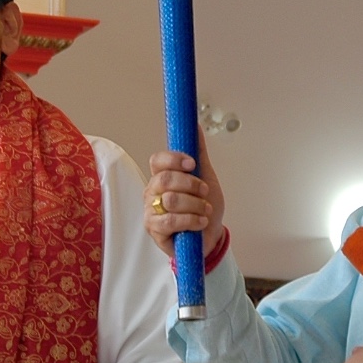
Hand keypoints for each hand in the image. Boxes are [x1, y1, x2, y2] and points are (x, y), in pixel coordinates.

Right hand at [144, 131, 225, 259]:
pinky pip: (170, 220)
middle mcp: (152, 192)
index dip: (174, 159)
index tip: (192, 163)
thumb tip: (196, 127)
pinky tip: (200, 222)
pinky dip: (191, 220)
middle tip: (204, 192)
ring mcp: (151, 211)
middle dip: (191, 185)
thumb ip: (199, 152)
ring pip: (171, 200)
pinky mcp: (154, 230)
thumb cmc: (204, 207)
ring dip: (196, 205)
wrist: (211, 236)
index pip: (158, 161)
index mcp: (162, 176)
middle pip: (165, 179)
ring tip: (204, 211)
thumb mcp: (206, 177)